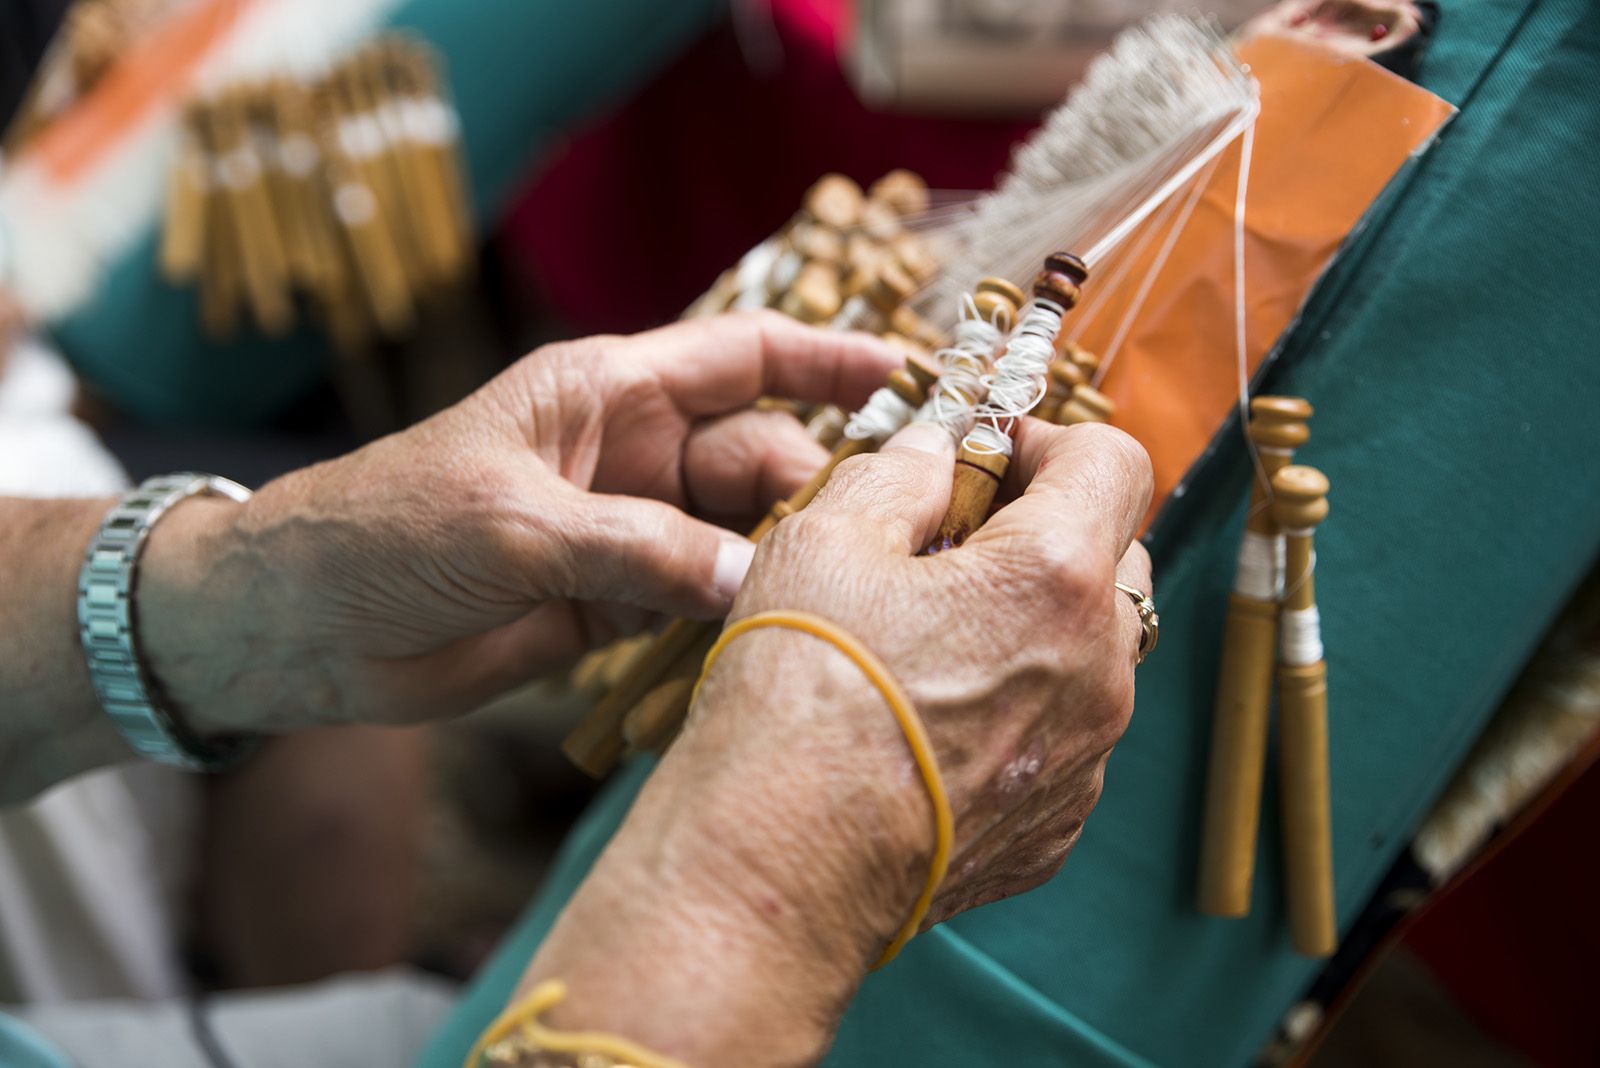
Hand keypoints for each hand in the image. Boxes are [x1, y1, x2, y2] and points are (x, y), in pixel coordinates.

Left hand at [138, 312, 897, 733]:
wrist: (303, 625)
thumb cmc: (388, 531)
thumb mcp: (516, 525)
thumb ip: (640, 550)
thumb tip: (757, 583)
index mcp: (606, 393)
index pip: (741, 357)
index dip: (826, 359)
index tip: (909, 374)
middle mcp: (632, 456)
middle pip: (759, 457)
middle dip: (816, 488)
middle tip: (875, 538)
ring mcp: (629, 534)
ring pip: (740, 539)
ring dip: (784, 564)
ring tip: (843, 597)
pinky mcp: (615, 608)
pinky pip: (701, 608)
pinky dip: (737, 624)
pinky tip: (775, 645)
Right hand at [512, 417, 1152, 1064]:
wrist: (780, 869)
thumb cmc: (797, 696)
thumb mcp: (824, 540)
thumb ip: (900, 474)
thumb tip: (938, 453)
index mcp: (1055, 579)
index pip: (1113, 460)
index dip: (1050, 440)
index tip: (989, 459)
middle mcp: (1098, 670)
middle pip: (1119, 555)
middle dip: (1051, 528)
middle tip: (955, 542)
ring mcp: (1086, 759)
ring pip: (1095, 652)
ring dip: (1038, 623)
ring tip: (936, 640)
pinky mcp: (1056, 828)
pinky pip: (1065, 738)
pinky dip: (1022, 711)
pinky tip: (934, 724)